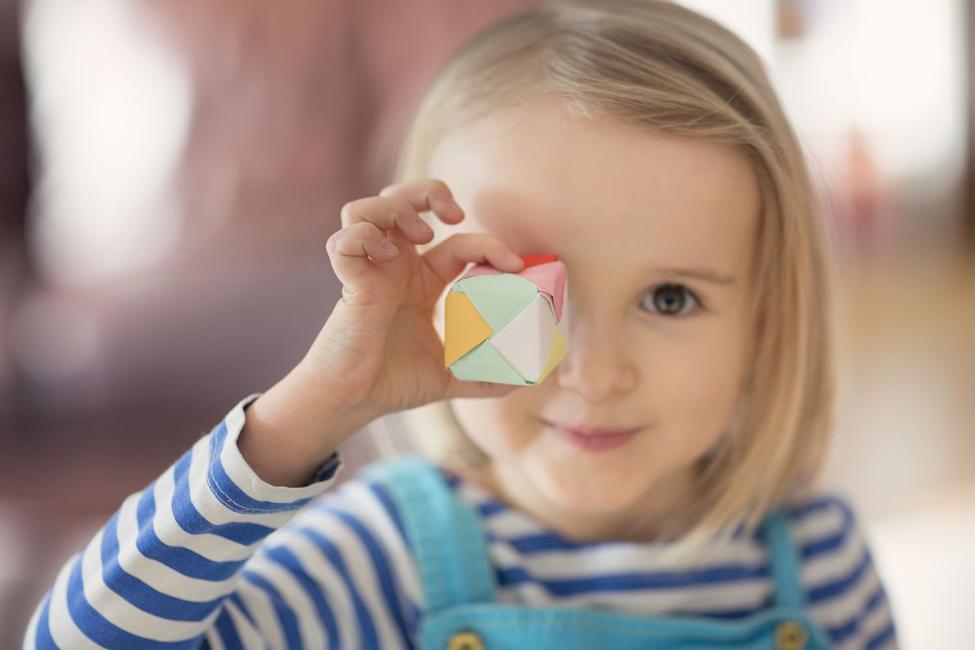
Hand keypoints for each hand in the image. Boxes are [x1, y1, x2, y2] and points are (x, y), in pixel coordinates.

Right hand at [304, 178, 524, 420]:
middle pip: (403, 199)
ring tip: (420, 236)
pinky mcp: (350, 281)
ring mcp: (370, 270)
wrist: (355, 401)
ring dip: (398, 209)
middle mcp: (395, 268)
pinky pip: (345, 239)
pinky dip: (365, 236)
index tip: (513, 264)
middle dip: (430, 192)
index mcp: (422, 281)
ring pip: (368, 208)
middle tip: (454, 216)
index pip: (458, 242)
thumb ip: (487, 376)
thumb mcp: (452, 376)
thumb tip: (528, 378)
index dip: (488, 244)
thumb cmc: (393, 383)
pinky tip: (386, 256)